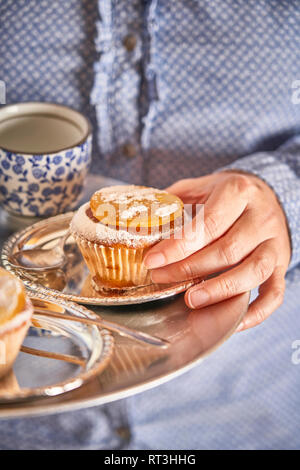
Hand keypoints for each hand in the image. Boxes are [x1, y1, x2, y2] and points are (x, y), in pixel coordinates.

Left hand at [144, 172, 290, 330]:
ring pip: (254, 272)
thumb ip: (174, 202)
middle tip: (161, 278)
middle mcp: (261, 217)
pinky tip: (233, 321)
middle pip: (228, 250)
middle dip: (189, 269)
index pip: (208, 224)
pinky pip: (275, 293)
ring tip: (190, 300)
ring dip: (220, 291)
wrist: (266, 193)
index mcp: (238, 192)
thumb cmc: (226, 195)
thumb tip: (139, 224)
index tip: (153, 261)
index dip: (178, 246)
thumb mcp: (200, 187)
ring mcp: (275, 242)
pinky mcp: (281, 263)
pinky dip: (256, 312)